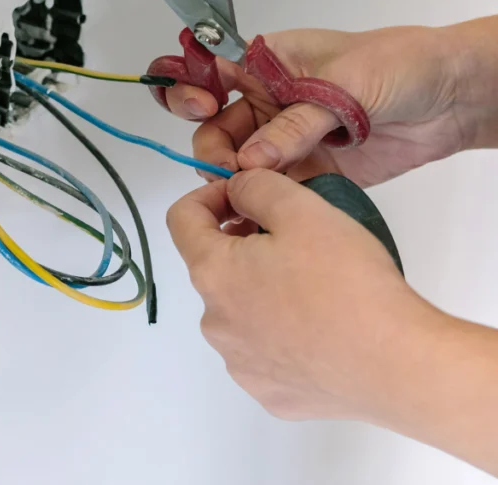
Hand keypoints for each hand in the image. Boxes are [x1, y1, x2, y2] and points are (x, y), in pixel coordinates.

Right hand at [157, 25, 479, 185]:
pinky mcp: (306, 170)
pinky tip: (264, 208)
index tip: (201, 107)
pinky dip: (262, 200)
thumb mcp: (344, 84)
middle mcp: (267, 101)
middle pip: (214, 128)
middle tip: (230, 170)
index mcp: (267, 63)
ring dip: (236, 179)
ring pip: (237, 163)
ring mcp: (284, 138)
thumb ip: (296, 123)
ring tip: (252, 192)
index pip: (209, 71)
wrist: (452, 98)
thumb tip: (251, 160)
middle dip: (213, 149)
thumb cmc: (400, 64)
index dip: (191, 89)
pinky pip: (270, 188)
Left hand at [167, 169, 497, 474]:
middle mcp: (214, 322)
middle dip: (245, 246)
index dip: (211, 195)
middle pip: (215, 268)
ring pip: (241, 312)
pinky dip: (284, 335)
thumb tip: (236, 190)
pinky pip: (266, 353)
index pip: (182, 219)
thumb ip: (257, 187)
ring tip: (316, 286)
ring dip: (264, 291)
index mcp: (213, 273)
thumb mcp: (302, 210)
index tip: (245, 195)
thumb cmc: (349, 285)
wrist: (397, 366)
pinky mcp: (269, 393)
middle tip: (296, 240)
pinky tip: (322, 330)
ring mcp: (239, 363)